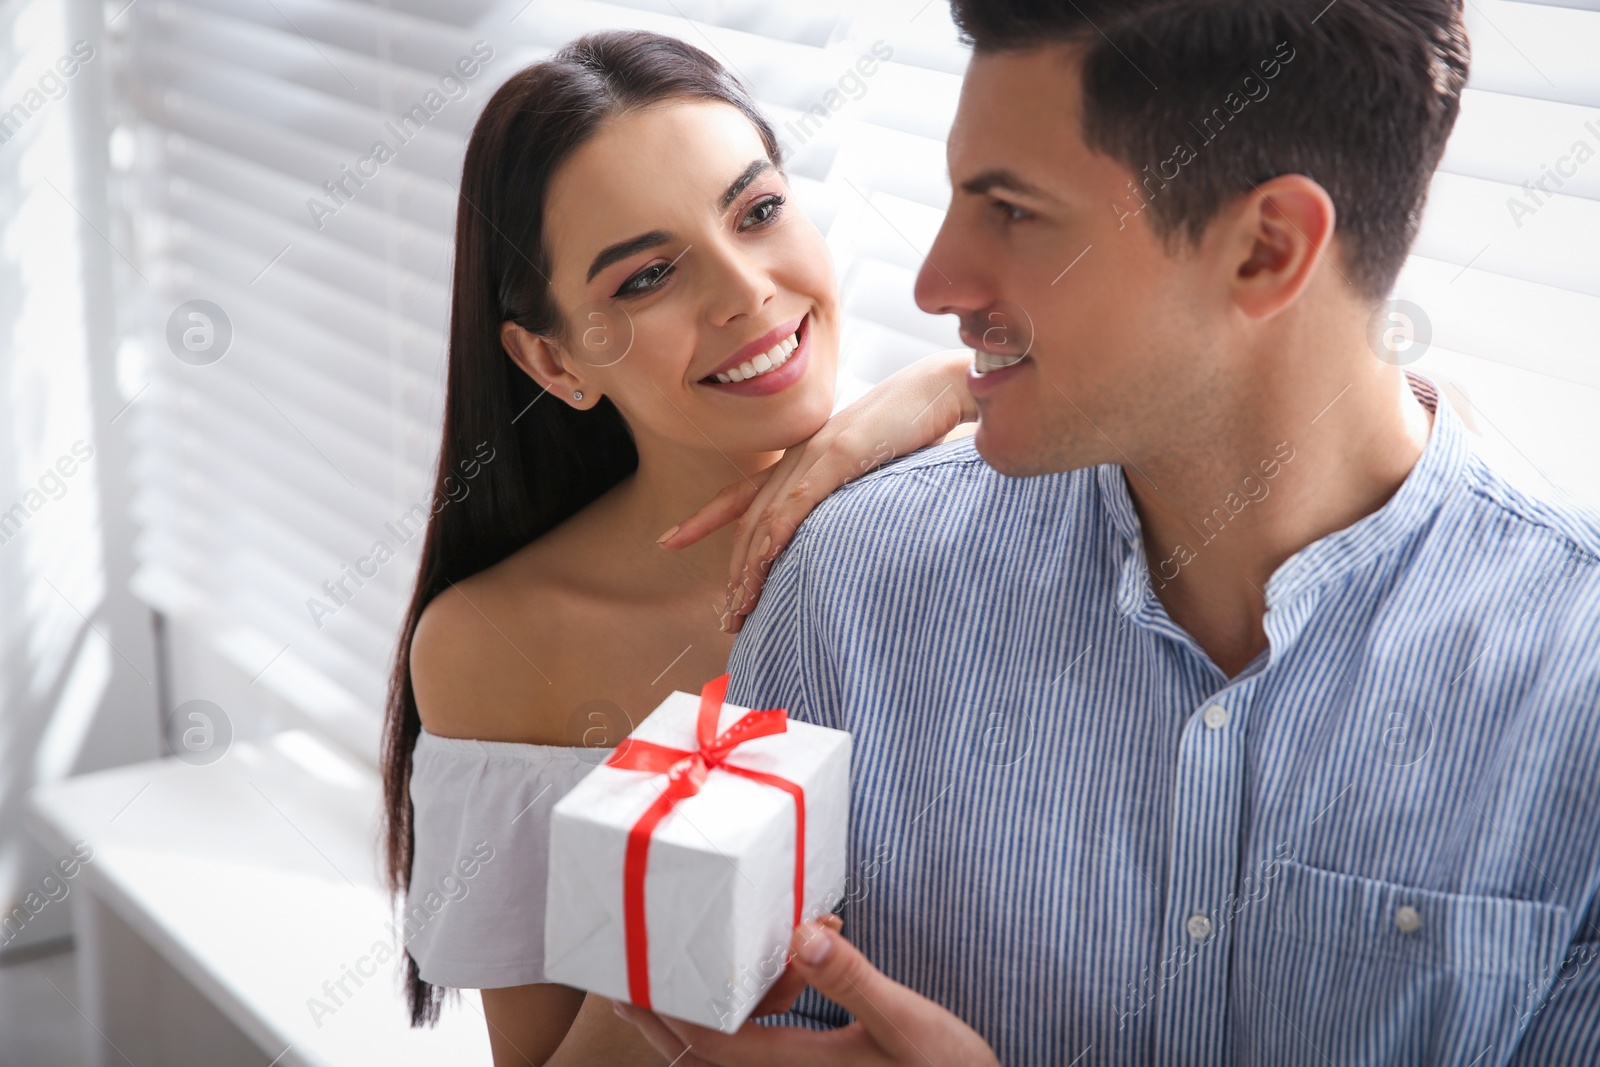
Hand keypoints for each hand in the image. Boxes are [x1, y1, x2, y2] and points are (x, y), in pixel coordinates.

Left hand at [614, 920, 999, 1066]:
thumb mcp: (907, 1023)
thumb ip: (852, 979)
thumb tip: (799, 933)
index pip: (708, 1040)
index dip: (662, 1010)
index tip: (627, 978)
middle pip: (703, 1056)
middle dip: (660, 1021)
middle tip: (620, 986)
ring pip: (729, 1059)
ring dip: (696, 1024)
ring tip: (672, 985)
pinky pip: (762, 1056)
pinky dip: (742, 1028)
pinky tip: (764, 991)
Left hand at [658, 350, 974, 632]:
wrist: (939, 389)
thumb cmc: (916, 427)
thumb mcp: (873, 468)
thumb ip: (851, 494)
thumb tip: (849, 529)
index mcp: (803, 461)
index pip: (742, 494)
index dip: (703, 519)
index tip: (668, 540)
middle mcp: (798, 459)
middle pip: (748, 521)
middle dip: (733, 573)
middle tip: (725, 616)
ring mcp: (813, 458)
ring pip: (765, 521)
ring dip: (749, 571)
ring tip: (740, 611)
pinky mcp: (836, 458)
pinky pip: (794, 506)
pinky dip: (773, 539)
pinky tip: (762, 566)